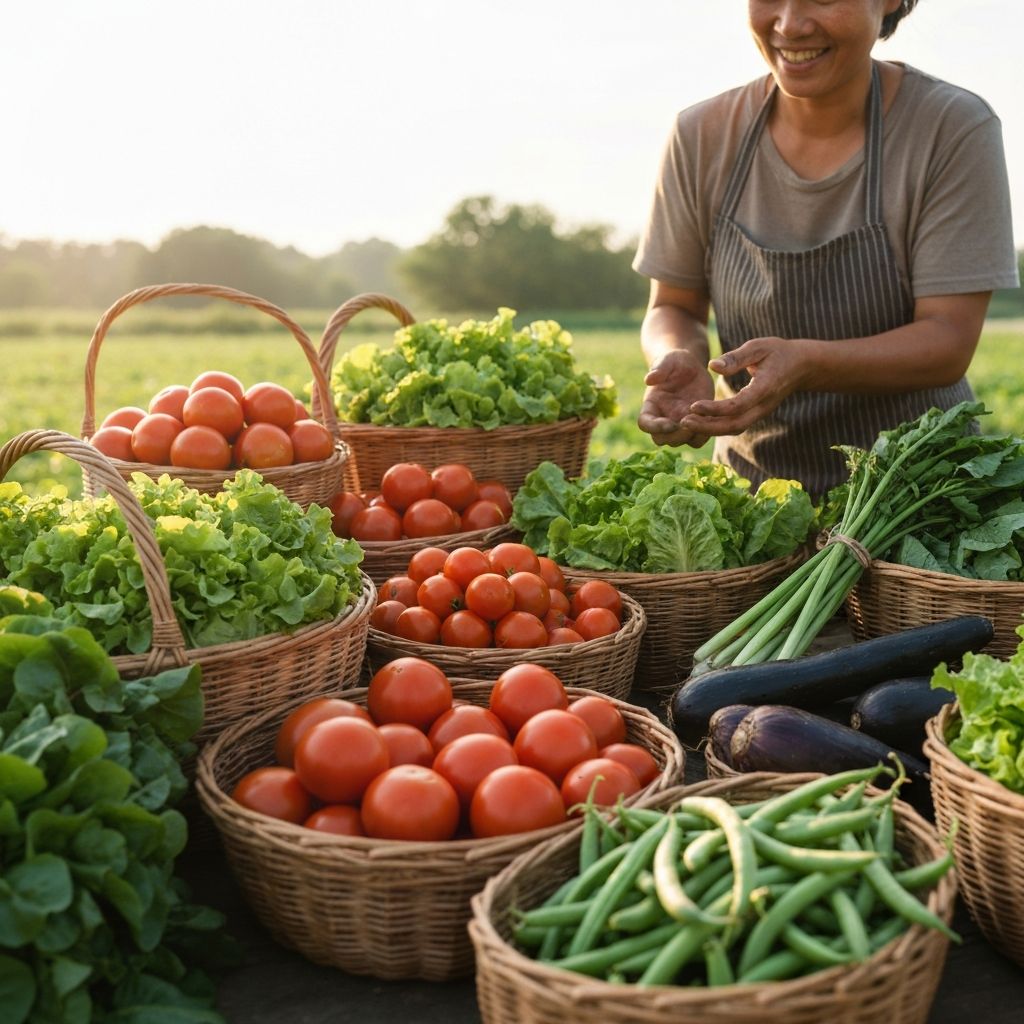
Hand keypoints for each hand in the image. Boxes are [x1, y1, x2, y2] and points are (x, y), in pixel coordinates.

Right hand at [638, 349, 714, 447]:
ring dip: (690, 436)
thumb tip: (649, 379)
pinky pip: (698, 439)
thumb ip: (659, 368)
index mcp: (651, 406)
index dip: (654, 427)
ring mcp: (678, 424)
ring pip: (680, 442)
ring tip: (701, 420)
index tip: (669, 423)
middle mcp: (662, 419)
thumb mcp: (668, 360)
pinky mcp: (695, 425)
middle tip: (688, 424)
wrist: (691, 367)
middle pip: (662, 439)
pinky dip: (704, 435)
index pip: (645, 423)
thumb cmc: (675, 362)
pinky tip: (711, 419)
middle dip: (674, 436)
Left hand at [681, 336, 807, 435]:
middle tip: (683, 422)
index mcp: (765, 387)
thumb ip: (736, 357)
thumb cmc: (778, 352)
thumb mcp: (758, 346)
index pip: (738, 405)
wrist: (802, 366)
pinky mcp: (756, 414)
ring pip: (734, 428)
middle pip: (734, 425)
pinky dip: (717, 426)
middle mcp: (763, 405)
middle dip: (708, 426)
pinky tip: (699, 422)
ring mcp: (761, 412)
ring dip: (710, 429)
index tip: (693, 405)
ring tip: (686, 424)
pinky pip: (735, 425)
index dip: (715, 409)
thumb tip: (713, 366)